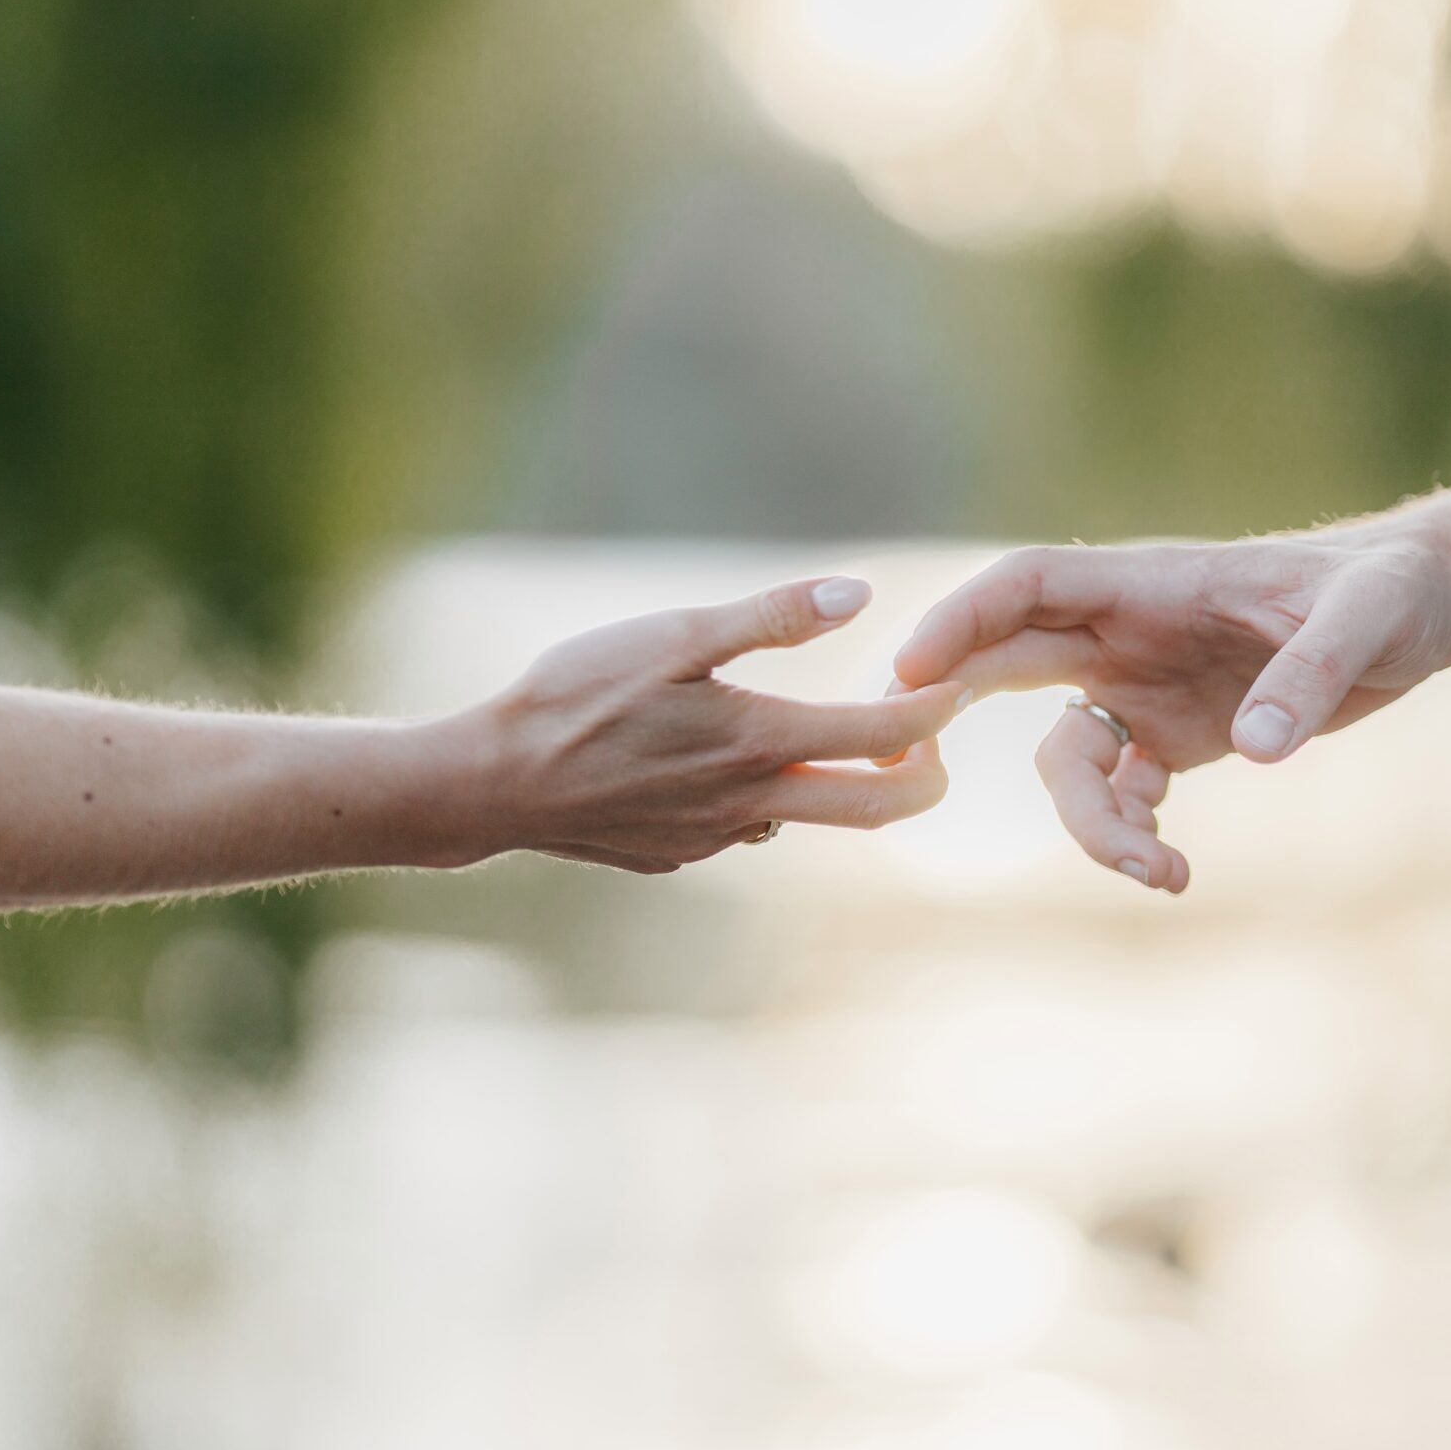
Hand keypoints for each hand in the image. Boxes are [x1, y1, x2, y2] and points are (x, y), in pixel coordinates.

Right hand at [441, 576, 964, 873]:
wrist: (491, 782)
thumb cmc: (573, 694)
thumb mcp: (672, 633)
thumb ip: (772, 616)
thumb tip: (858, 593)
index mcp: (757, 743)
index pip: (883, 738)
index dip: (935, 712)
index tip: (959, 686)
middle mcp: (751, 805)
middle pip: (878, 811)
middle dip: (921, 775)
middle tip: (927, 735)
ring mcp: (716, 841)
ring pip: (808, 818)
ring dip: (833, 781)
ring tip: (822, 728)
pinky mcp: (680, 856)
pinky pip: (745, 829)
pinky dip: (761, 796)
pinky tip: (719, 761)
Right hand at [888, 487, 1450, 891]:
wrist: (1427, 609)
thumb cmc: (1397, 586)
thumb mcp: (1372, 619)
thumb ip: (1311, 672)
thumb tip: (1260, 746)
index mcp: (1157, 581)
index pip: (1032, 583)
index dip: (964, 618)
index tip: (912, 668)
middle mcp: (1132, 631)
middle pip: (1011, 660)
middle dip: (957, 707)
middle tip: (913, 763)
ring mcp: (1147, 685)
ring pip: (1067, 754)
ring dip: (1086, 818)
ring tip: (1156, 870)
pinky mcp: (1176, 735)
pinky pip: (1122, 792)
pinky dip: (1131, 837)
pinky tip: (1174, 872)